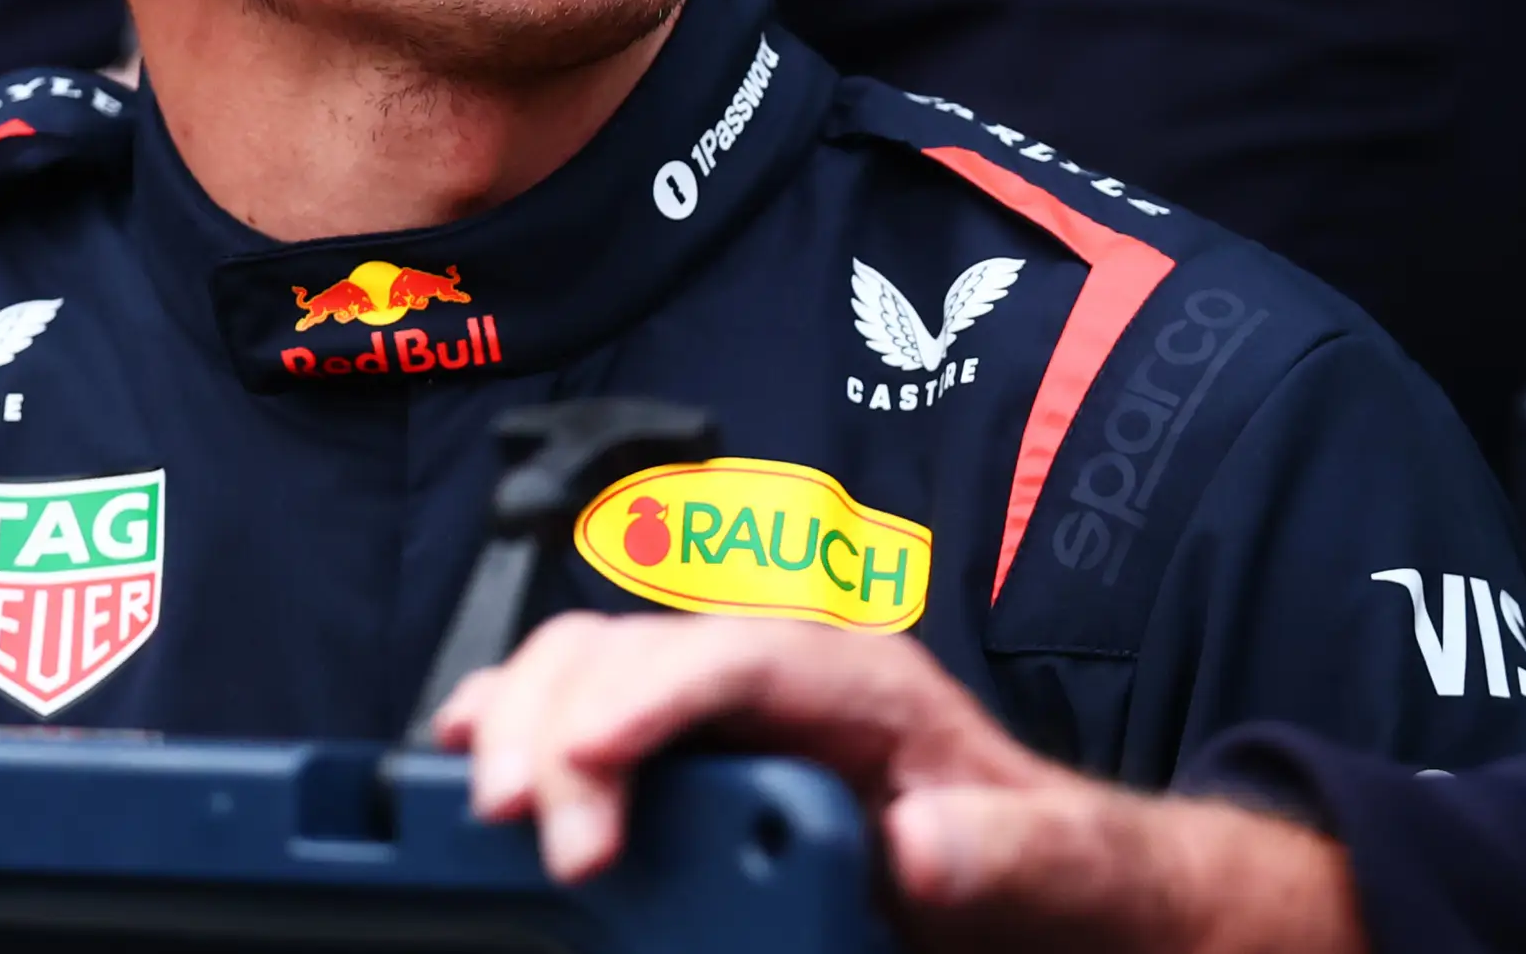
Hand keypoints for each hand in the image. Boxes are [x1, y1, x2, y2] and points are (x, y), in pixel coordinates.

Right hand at [436, 614, 1364, 953]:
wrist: (1054, 883)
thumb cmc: (1051, 869)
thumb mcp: (1052, 870)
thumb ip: (1001, 852)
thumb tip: (920, 845)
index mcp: (867, 684)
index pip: (740, 657)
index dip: (650, 698)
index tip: (585, 769)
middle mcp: (785, 669)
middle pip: (641, 644)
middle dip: (562, 718)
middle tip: (528, 825)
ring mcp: (730, 701)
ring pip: (593, 658)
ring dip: (524, 717)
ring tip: (482, 803)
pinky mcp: (695, 748)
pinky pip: (586, 702)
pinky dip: (521, 724)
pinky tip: (471, 765)